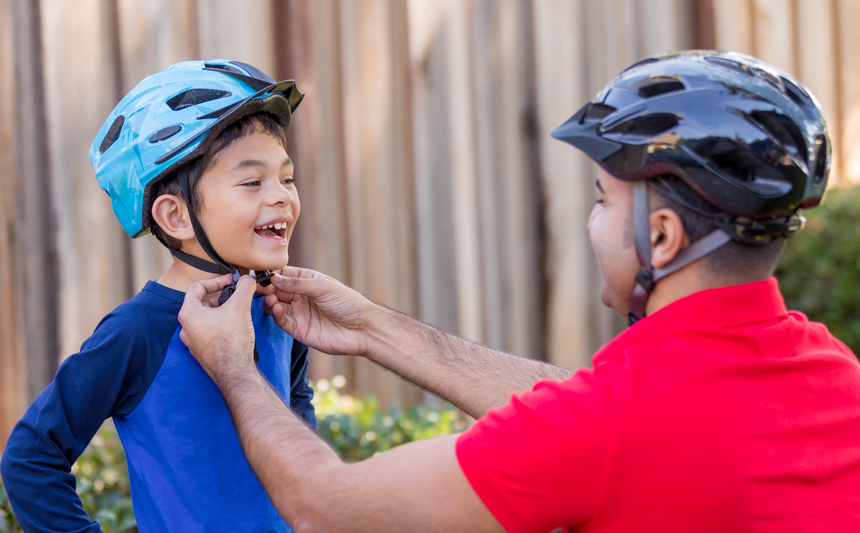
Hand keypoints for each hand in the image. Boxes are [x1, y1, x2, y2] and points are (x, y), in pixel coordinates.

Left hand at [179, 274, 257, 383]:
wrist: (234, 371)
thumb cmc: (232, 341)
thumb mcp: (240, 307)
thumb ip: (244, 287)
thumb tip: (248, 279)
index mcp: (188, 314)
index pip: (197, 286)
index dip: (216, 280)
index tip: (231, 281)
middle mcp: (186, 327)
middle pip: (202, 302)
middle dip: (221, 295)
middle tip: (237, 294)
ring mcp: (193, 341)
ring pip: (206, 317)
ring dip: (222, 309)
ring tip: (238, 309)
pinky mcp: (202, 351)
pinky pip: (209, 331)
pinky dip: (221, 323)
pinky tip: (236, 325)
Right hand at [258, 266, 374, 356]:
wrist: (362, 329)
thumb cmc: (348, 303)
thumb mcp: (322, 287)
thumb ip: (297, 284)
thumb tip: (274, 278)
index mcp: (308, 282)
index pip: (284, 275)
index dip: (272, 275)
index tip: (260, 274)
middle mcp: (301, 297)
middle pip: (276, 290)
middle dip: (266, 288)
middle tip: (257, 288)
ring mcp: (299, 313)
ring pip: (276, 306)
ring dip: (269, 302)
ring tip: (269, 299)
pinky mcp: (299, 330)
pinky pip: (282, 321)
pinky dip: (275, 315)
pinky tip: (275, 309)